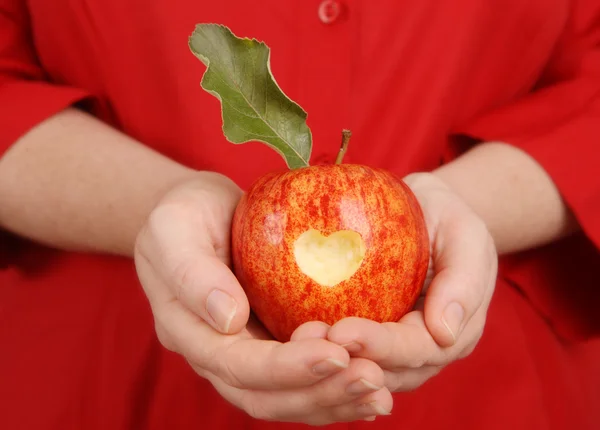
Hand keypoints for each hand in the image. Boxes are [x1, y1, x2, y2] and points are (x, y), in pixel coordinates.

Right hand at [133, 172, 392, 424]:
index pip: (237, 365)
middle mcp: (215, 354)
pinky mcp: (268, 343)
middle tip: (372, 380)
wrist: (196, 213)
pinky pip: (302, 377)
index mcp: (188, 331)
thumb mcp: (174, 228)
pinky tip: (372, 384)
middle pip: (266, 395)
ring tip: (380, 391)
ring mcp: (244, 352)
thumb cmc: (183, 213)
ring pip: (287, 397)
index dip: (287, 368)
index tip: (337, 354)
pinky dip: (335, 386)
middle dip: (320, 394)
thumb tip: (230, 320)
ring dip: (333, 399)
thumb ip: (193, 273)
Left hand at [312, 172, 497, 391]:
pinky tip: (295, 339)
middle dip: (347, 360)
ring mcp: (397, 348)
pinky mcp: (372, 335)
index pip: (416, 348)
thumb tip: (445, 333)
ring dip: (330, 362)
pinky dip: (324, 349)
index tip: (342, 331)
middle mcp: (426, 350)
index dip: (380, 346)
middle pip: (386, 370)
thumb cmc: (447, 217)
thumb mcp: (465, 232)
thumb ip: (463, 279)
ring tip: (296, 341)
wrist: (426, 212)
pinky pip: (349, 351)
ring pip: (364, 370)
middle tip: (306, 341)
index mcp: (456, 331)